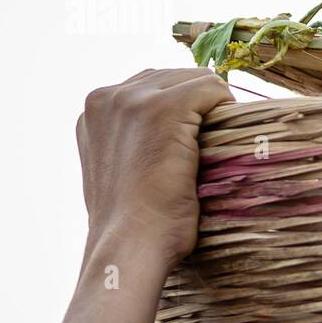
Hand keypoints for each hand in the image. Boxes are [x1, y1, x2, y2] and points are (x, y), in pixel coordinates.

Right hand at [62, 69, 233, 322]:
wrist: (131, 245)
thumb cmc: (134, 224)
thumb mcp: (123, 171)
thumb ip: (135, 141)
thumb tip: (171, 136)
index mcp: (95, 110)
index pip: (151, 86)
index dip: (181, 110)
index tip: (191, 141)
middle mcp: (107, 97)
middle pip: (172, 77)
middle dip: (198, 104)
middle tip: (212, 144)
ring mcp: (133, 99)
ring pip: (194, 80)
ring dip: (212, 108)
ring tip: (218, 145)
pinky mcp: (164, 108)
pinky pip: (212, 88)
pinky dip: (226, 109)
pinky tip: (226, 139)